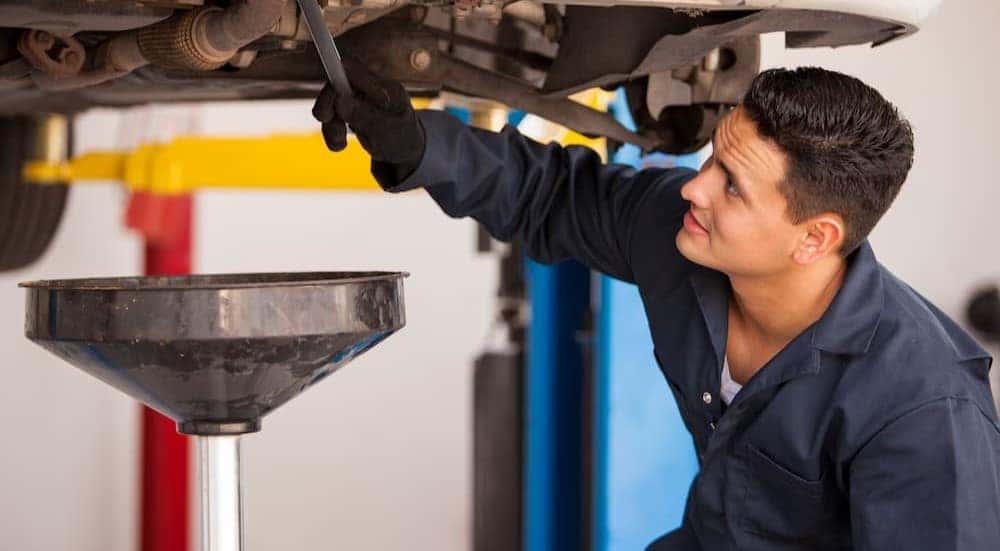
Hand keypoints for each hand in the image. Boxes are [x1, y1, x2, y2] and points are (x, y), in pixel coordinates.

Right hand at [312, 57, 424, 176]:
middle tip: (324, 119)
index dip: (335, 76)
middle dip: (327, 103)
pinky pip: (332, 120)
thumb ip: (365, 115)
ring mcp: (358, 100)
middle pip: (336, 84)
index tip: (329, 96)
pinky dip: (332, 134)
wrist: (406, 153)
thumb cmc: (403, 139)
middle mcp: (369, 89)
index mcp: (384, 86)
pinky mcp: (350, 113)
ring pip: (331, 105)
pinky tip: (340, 145)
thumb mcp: (389, 131)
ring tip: (339, 145)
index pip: (353, 69)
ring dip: (330, 125)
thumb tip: (340, 100)